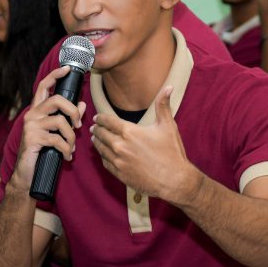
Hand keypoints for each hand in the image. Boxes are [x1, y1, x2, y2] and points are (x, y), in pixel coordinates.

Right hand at [10, 66, 86, 192]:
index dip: (55, 76)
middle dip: (73, 112)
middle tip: (78, 126)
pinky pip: (57, 139)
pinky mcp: (32, 138)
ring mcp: (31, 126)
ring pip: (60, 122)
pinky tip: (67, 156)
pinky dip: (66, 149)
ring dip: (71, 137)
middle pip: (57, 100)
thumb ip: (68, 117)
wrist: (27, 173)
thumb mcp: (56, 132)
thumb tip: (82, 103)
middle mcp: (32, 114)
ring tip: (71, 148)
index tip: (67, 69)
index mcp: (37, 110)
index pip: (43, 86)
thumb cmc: (42, 151)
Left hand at [91, 85, 200, 203]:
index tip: (97, 117)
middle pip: (101, 134)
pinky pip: (105, 163)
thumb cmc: (172, 152)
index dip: (101, 118)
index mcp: (130, 132)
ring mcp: (118, 161)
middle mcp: (120, 146)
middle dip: (97, 129)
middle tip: (94, 127)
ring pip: (101, 149)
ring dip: (97, 142)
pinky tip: (103, 154)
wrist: (174, 180)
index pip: (108, 121)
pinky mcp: (120, 174)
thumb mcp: (168, 126)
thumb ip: (163, 105)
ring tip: (95, 138)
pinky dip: (102, 157)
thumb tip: (168, 86)